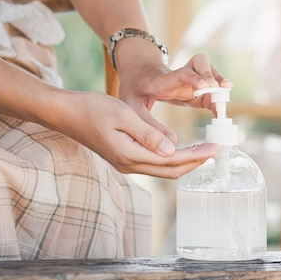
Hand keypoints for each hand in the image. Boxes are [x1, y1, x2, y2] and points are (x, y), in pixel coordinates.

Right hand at [62, 91, 217, 177]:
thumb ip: (148, 134)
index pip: (171, 160)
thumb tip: (172, 149)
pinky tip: (180, 149)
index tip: (214, 148)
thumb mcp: (123, 115)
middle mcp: (129, 165)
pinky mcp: (124, 158)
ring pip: (162, 169)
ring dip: (184, 161)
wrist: (66, 113)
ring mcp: (125, 164)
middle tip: (214, 151)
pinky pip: (153, 164)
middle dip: (194, 162)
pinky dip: (171, 159)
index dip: (196, 155)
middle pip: (170, 171)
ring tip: (203, 150)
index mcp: (130, 155)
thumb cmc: (93, 108)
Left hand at [117, 52, 232, 119]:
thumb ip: (148, 125)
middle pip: (199, 63)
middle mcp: (178, 75)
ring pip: (208, 69)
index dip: (195, 79)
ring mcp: (189, 79)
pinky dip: (219, 94)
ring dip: (219, 81)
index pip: (180, 74)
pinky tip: (221, 108)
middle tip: (221, 88)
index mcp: (162, 81)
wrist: (138, 73)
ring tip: (225, 96)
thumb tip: (170, 145)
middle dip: (212, 74)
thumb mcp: (131, 106)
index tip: (208, 86)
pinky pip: (211, 86)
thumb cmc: (134, 89)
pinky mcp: (195, 87)